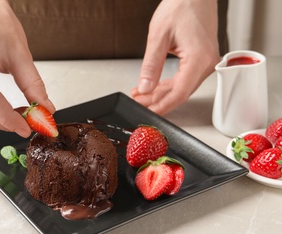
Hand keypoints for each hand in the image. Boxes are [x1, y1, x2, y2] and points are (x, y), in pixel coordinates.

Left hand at [131, 0, 219, 114]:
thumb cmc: (181, 6)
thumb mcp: (159, 36)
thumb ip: (151, 66)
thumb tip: (144, 88)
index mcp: (199, 59)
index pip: (179, 93)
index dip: (162, 106)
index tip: (147, 112)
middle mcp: (207, 64)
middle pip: (180, 93)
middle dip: (157, 101)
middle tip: (138, 103)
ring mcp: (206, 62)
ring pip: (181, 87)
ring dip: (160, 94)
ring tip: (141, 96)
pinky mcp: (201, 60)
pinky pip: (183, 79)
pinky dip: (167, 85)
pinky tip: (153, 88)